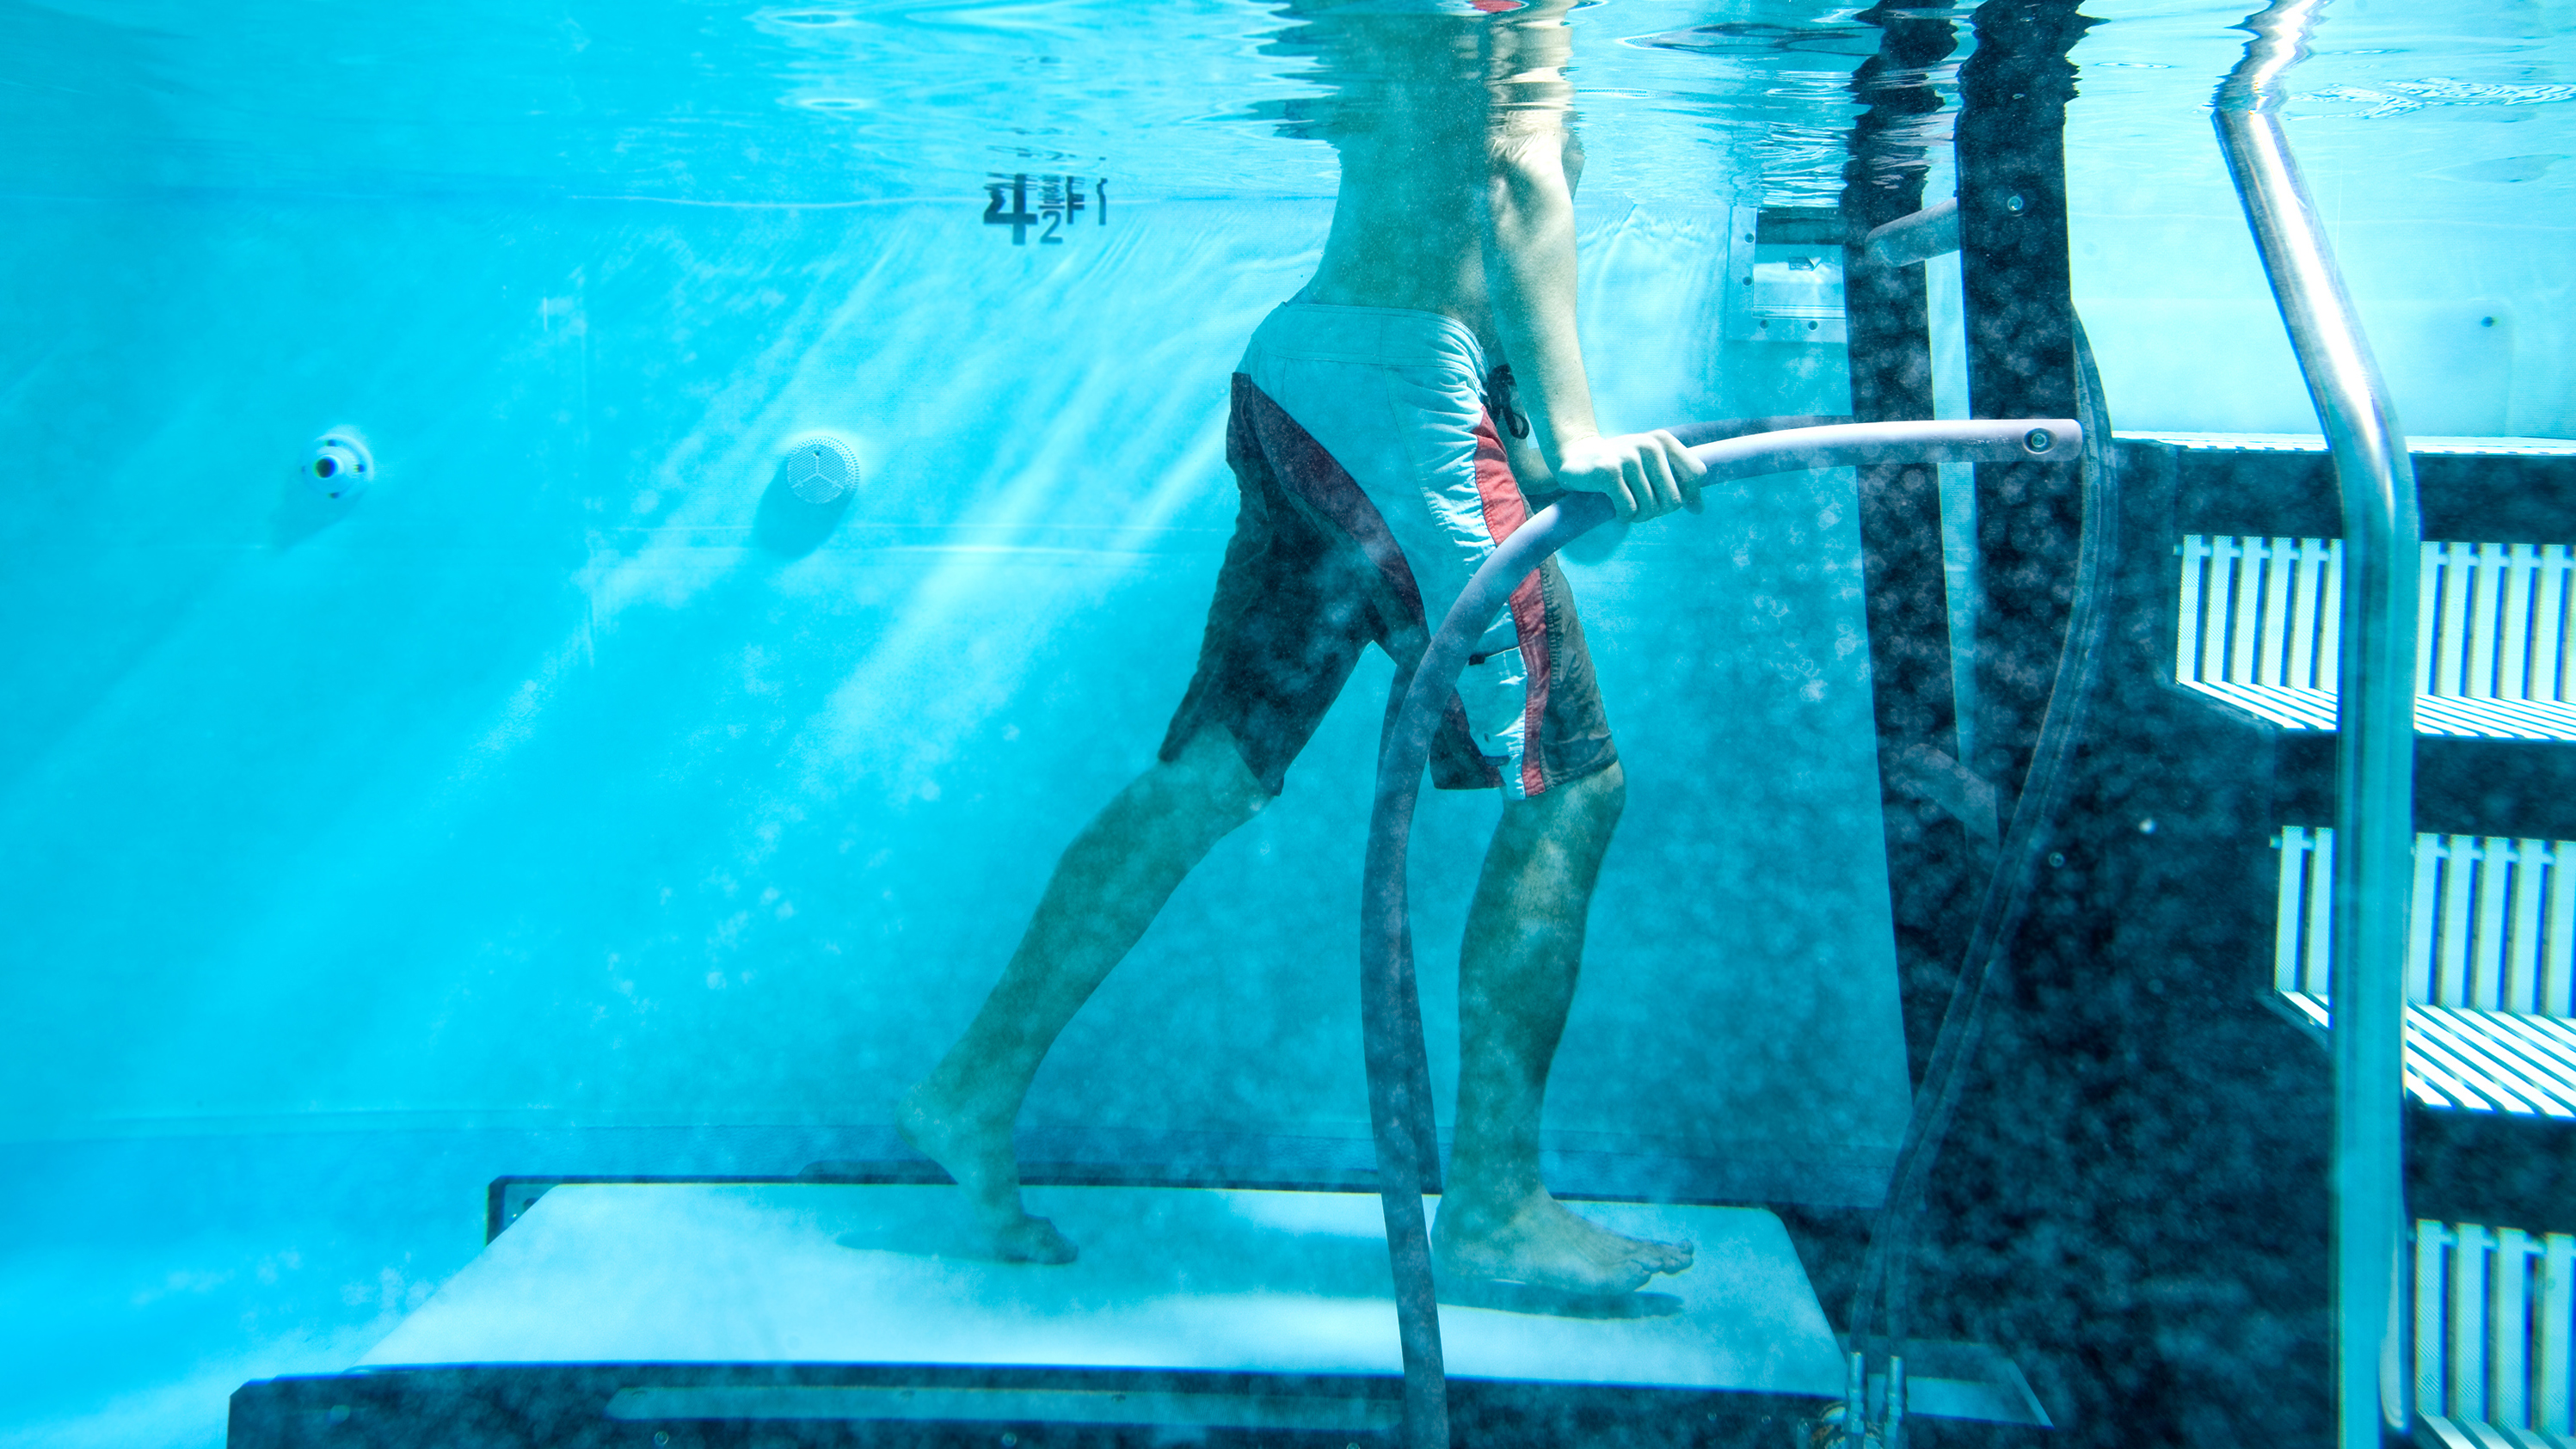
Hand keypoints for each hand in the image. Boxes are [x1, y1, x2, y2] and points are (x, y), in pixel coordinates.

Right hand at [1550, 430, 1705, 521]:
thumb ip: (1679, 485)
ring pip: (1650, 508)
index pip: (1696, 475)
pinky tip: (1614, 508)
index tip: (1665, 497)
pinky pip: (1629, 509)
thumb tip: (1699, 510)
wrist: (1575, 457)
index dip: (1686, 495)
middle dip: (1658, 511)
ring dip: (1638, 516)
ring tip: (1626, 506)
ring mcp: (1629, 457)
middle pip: (1674, 500)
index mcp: (1663, 441)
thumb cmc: (1620, 466)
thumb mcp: (1651, 468)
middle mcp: (1649, 445)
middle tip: (1640, 506)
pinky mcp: (1609, 472)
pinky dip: (1623, 516)